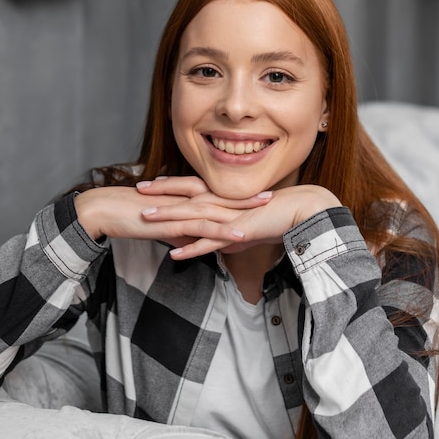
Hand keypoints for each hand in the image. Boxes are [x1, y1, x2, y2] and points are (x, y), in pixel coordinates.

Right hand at [73, 177, 272, 246]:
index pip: (218, 196)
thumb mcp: (163, 226)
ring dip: (243, 211)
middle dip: (250, 199)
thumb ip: (182, 233)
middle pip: (224, 199)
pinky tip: (239, 234)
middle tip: (275, 197)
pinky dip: (222, 230)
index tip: (259, 195)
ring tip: (267, 212)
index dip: (240, 196)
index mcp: (186, 198)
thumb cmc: (132, 216)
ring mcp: (182, 209)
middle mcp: (187, 199)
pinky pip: (202, 227)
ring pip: (218, 210)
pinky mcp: (174, 220)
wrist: (108, 211)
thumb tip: (197, 244)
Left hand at [138, 179, 340, 258]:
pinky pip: (210, 241)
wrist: (302, 212)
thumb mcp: (248, 226)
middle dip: (160, 193)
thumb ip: (230, 234)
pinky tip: (174, 254)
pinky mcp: (237, 232)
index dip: (169, 185)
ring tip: (145, 218)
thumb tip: (220, 243)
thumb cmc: (277, 216)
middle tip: (137, 189)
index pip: (191, 187)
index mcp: (224, 198)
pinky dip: (191, 248)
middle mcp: (223, 203)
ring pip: (193, 215)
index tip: (150, 183)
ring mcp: (228, 217)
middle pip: (186, 195)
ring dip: (168, 217)